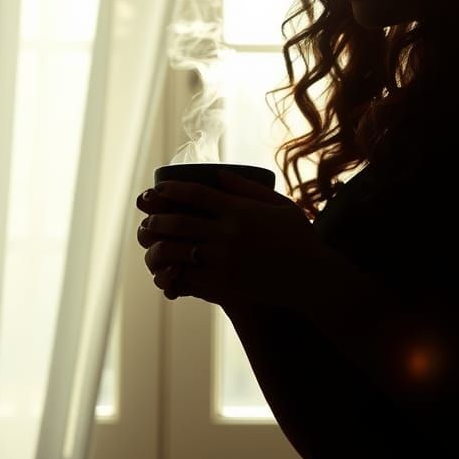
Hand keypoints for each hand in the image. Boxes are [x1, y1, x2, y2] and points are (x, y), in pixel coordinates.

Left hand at [135, 170, 330, 310]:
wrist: (311, 277)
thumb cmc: (298, 237)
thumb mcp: (279, 204)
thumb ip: (247, 188)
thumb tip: (217, 172)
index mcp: (241, 211)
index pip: (196, 194)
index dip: (172, 190)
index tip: (157, 189)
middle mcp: (229, 234)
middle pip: (179, 222)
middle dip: (157, 219)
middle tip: (147, 220)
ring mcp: (223, 261)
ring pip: (177, 252)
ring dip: (158, 248)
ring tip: (152, 246)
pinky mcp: (222, 286)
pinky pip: (187, 278)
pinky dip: (172, 274)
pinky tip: (166, 271)